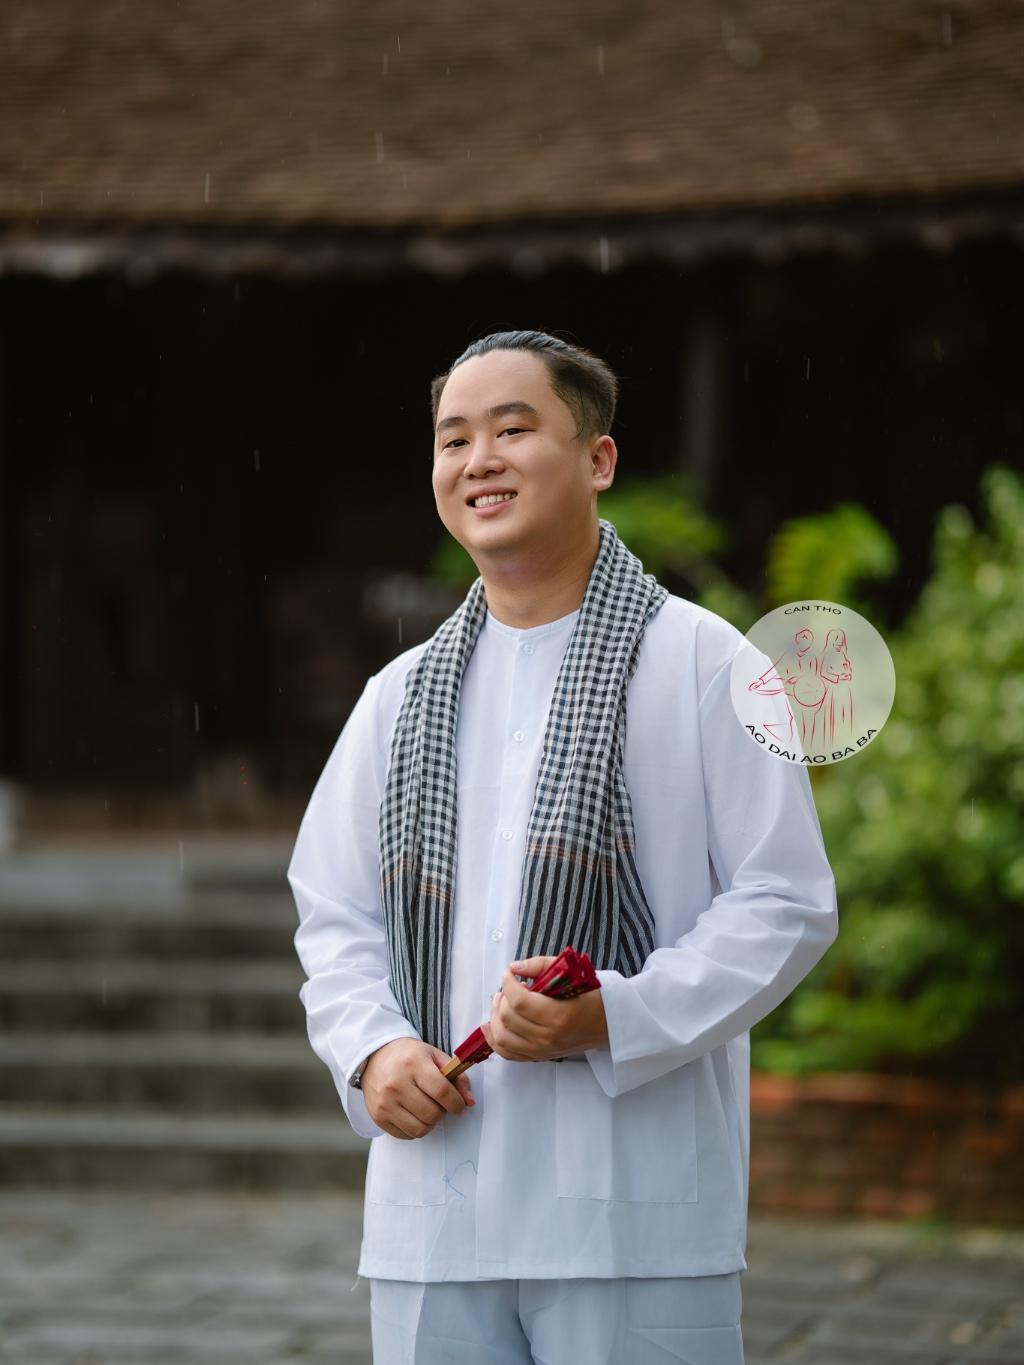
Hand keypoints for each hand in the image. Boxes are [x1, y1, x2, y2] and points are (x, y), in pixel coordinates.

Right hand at [361, 1038, 474, 1139]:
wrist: (375, 1056)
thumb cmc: (408, 1056)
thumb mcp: (434, 1056)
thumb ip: (456, 1077)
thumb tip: (469, 1102)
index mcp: (414, 1064)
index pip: (442, 1091)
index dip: (457, 1103)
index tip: (460, 1105)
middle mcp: (396, 1084)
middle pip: (432, 1114)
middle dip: (443, 1112)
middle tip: (441, 1104)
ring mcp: (385, 1103)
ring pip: (420, 1129)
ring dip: (430, 1123)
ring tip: (428, 1109)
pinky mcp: (378, 1117)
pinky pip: (405, 1135)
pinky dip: (415, 1129)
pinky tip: (414, 1114)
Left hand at [482, 956, 608, 1062]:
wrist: (609, 1024)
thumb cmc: (592, 996)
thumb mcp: (570, 973)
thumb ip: (539, 966)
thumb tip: (514, 967)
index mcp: (558, 1015)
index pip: (519, 1001)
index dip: (508, 983)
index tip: (508, 973)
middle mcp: (548, 1037)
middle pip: (508, 1018)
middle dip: (502, 998)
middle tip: (508, 986)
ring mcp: (542, 1050)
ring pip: (503, 1038)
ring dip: (495, 1017)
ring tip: (501, 1002)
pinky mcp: (539, 1057)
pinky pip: (508, 1053)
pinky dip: (495, 1039)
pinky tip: (492, 1025)